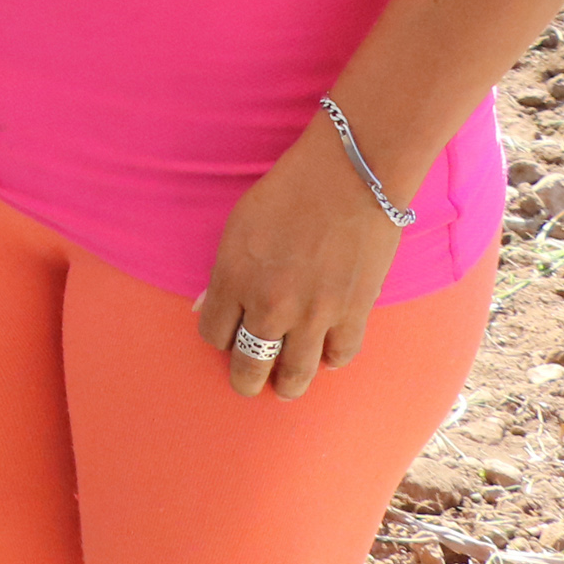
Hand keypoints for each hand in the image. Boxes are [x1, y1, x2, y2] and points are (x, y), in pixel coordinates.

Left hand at [192, 114, 411, 400]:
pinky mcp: (353, 314)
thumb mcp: (238, 226)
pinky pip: (338, 357)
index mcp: (235, 279)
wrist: (350, 177)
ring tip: (284, 387)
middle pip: (249, 365)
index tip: (225, 335)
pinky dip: (329, 359)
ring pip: (294, 375)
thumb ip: (224, 274)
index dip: (218, 337)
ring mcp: (314, 314)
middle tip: (246, 382)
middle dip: (244, 378)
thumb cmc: (288, 191)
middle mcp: (270, 305)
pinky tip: (324, 355)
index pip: (214, 334)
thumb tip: (209, 309)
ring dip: (286, 385)